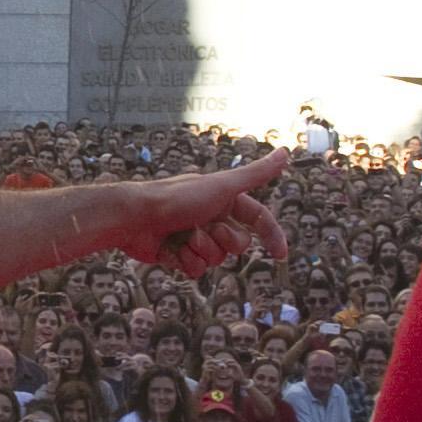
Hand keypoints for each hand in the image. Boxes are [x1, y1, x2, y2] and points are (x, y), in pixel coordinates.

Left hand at [97, 151, 291, 272]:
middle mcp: (211, 217)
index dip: (271, 235)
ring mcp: (194, 237)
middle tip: (204, 228)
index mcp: (224, 199)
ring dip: (201, 250)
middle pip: (238, 244)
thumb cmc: (176, 199)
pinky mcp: (178, 255)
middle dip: (223, 241)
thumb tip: (287, 151)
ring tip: (182, 237)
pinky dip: (185, 262)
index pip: (258, 218)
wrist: (134, 218)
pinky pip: (196, 270)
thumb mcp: (221, 185)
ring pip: (216, 259)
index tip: (281, 255)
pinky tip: (171, 250)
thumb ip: (255, 174)